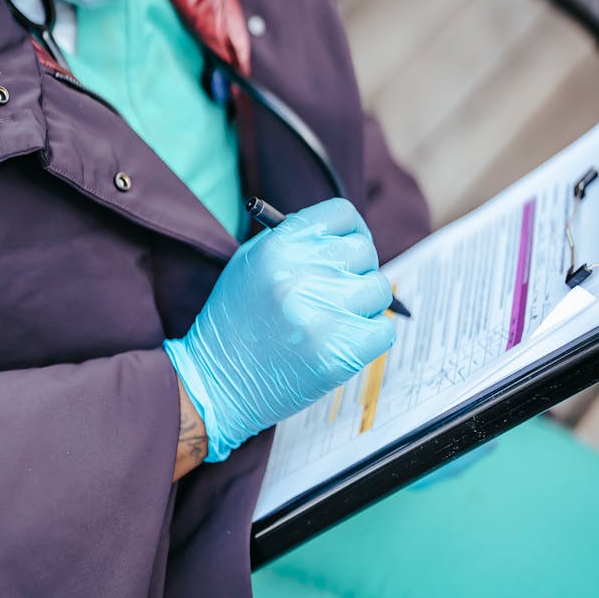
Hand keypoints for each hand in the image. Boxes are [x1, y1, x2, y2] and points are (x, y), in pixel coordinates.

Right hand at [164, 198, 394, 461]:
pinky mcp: (337, 353)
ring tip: (335, 319)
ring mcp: (321, 315)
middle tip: (336, 291)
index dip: (351, 231)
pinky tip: (344, 341)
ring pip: (379, 290)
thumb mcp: (250, 264)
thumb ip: (294, 242)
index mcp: (278, 246)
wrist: (215, 382)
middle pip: (364, 251)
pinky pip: (383, 330)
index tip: (345, 249)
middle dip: (355, 270)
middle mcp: (299, 274)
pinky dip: (370, 336)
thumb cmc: (235, 322)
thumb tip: (343, 236)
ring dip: (363, 305)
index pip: (342, 214)